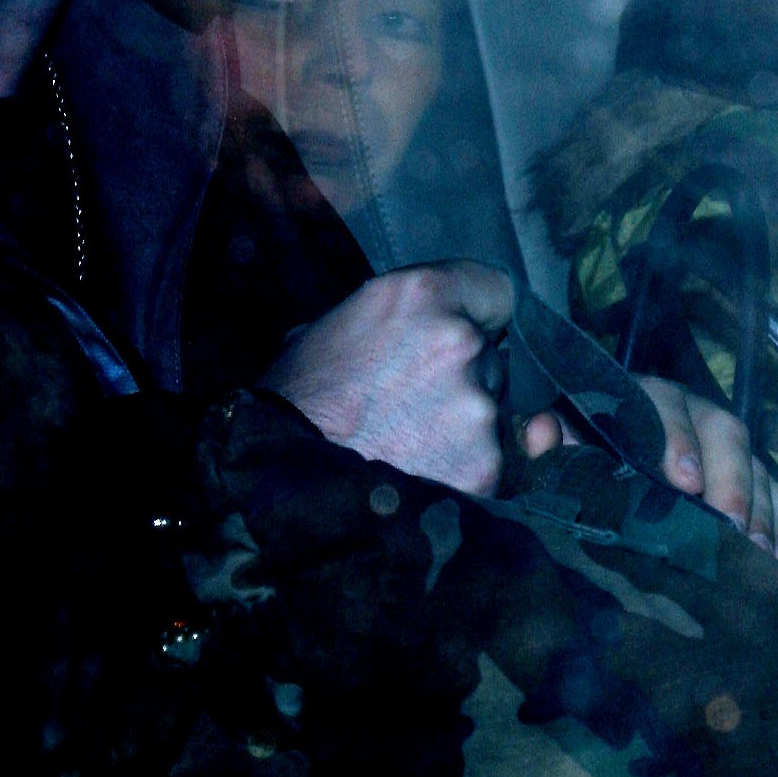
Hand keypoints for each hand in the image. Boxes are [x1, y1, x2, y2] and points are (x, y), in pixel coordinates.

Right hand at [265, 261, 513, 493]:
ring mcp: (478, 408)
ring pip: (493, 411)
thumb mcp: (330, 329)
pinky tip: (430, 476)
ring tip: (408, 446)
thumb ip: (396, 320)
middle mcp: (460, 342)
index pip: (497, 291)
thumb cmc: (294, 402)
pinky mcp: (486, 466)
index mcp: (422, 295)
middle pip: (492, 356)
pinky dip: (471, 470)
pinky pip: (499, 463)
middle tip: (410, 405)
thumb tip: (427, 329)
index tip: (463, 336)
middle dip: (464, 377)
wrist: (278, 486)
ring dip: (465, 426)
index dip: (480, 316)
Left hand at [517, 376, 777, 562]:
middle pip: (724, 434)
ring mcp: (726, 446)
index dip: (676, 439)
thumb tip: (541, 432)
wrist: (599, 458)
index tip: (684, 482)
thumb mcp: (561, 446)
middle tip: (730, 527)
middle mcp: (694, 414)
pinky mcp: (750, 476)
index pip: (664, 405)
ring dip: (760, 510)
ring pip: (756, 465)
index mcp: (645, 398)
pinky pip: (777, 495)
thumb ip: (549, 441)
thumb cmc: (580, 453)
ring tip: (757, 554)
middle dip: (731, 482)